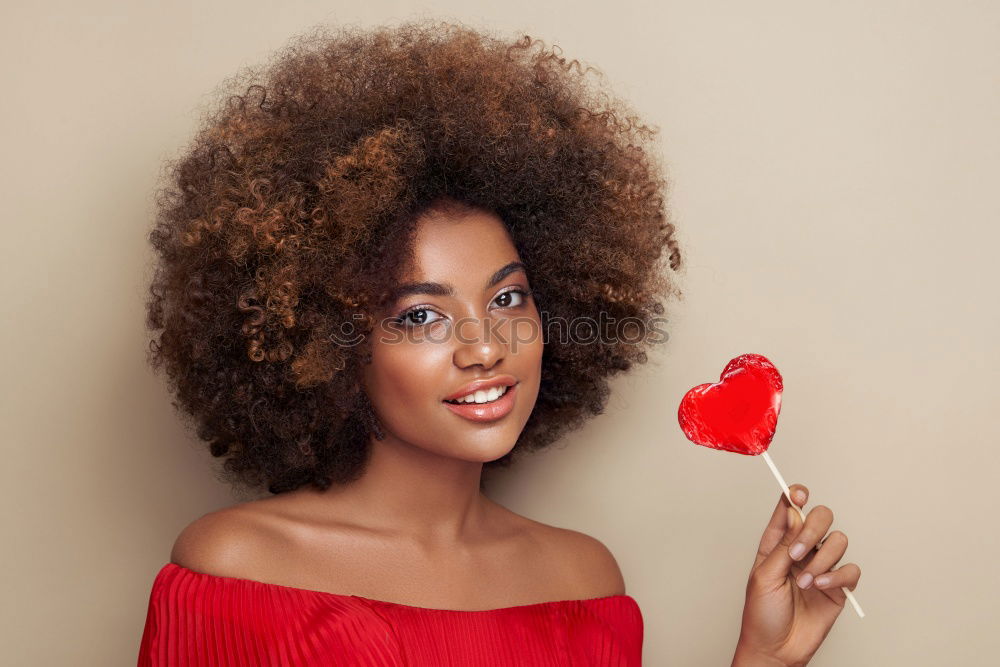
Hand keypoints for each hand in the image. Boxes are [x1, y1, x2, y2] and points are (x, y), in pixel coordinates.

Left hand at [731, 483, 861, 666]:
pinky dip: (837, 575)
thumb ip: (782, 544)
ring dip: (822, 559)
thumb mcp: (764, 576)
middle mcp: (801, 550)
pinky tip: (819, 586)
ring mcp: (821, 567)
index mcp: (777, 543)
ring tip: (805, 582)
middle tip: (797, 553)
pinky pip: (850, 570)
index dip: (796, 496)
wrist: (776, 649)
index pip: (790, 509)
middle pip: (820, 518)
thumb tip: (793, 512)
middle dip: (812, 529)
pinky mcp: (838, 587)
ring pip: (838, 541)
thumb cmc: (762, 614)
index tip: (799, 494)